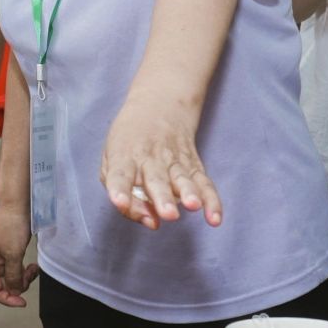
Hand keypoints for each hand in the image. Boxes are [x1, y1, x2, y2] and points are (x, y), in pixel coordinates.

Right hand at [0, 206, 37, 307]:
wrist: (17, 206)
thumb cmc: (11, 227)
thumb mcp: (13, 255)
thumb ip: (13, 277)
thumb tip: (15, 293)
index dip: (8, 299)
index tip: (23, 302)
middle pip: (4, 286)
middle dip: (19, 284)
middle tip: (30, 275)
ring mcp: (1, 259)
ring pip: (13, 279)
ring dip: (24, 278)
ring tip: (33, 269)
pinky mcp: (11, 254)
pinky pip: (18, 271)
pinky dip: (26, 271)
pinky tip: (33, 266)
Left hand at [99, 97, 221, 229]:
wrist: (159, 106)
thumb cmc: (129, 142)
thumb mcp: (112, 160)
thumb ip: (123, 192)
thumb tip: (152, 222)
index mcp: (124, 156)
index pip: (120, 174)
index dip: (119, 189)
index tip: (119, 202)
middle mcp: (150, 159)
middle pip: (156, 180)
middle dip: (162, 197)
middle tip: (169, 214)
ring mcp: (174, 161)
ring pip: (182, 179)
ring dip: (189, 193)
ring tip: (193, 205)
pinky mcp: (193, 165)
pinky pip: (204, 184)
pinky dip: (212, 200)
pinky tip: (214, 217)